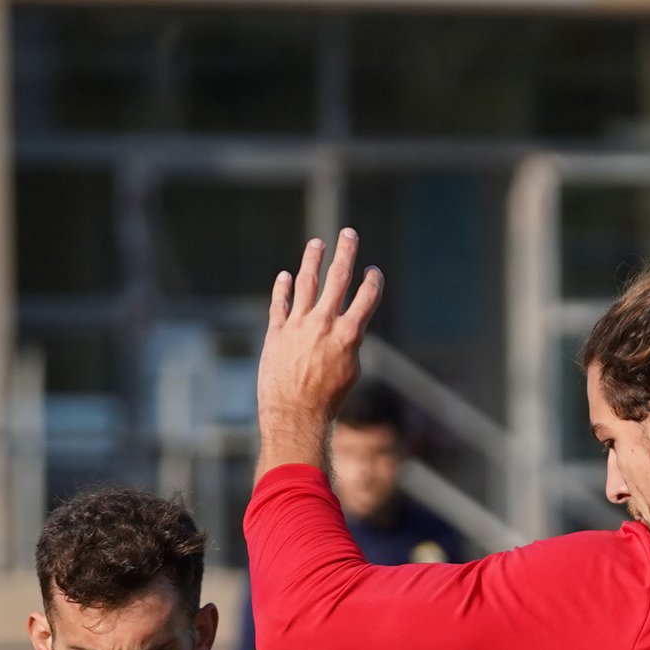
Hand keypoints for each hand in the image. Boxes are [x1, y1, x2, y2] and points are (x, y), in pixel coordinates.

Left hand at [257, 229, 384, 476]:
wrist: (294, 415)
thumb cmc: (327, 400)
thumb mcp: (350, 372)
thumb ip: (349, 343)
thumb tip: (346, 329)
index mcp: (349, 334)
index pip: (367, 298)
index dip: (373, 281)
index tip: (373, 271)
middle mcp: (324, 323)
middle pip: (338, 278)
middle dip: (345, 252)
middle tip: (349, 233)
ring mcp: (298, 325)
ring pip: (306, 283)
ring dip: (312, 261)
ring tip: (316, 245)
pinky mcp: (276, 332)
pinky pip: (280, 304)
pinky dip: (282, 289)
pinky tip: (285, 276)